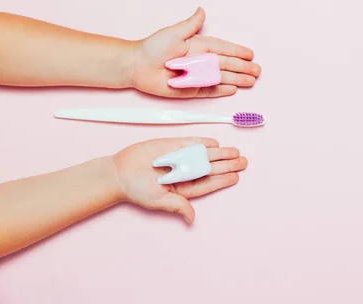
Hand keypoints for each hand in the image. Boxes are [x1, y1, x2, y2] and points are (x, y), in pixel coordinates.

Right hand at [112, 137, 245, 222]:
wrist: (119, 171)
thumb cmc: (136, 189)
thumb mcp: (158, 201)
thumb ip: (177, 206)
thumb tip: (192, 219)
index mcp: (185, 188)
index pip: (208, 183)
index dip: (223, 180)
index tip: (236, 176)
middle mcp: (186, 172)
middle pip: (211, 168)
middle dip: (228, 165)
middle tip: (243, 161)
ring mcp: (181, 158)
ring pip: (205, 155)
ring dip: (221, 153)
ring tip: (235, 152)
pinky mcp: (173, 145)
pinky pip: (192, 143)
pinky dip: (204, 142)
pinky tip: (216, 143)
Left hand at [130, 8, 261, 97]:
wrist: (137, 66)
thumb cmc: (153, 47)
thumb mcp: (174, 32)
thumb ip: (190, 24)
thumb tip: (202, 10)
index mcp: (197, 46)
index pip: (223, 48)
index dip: (237, 51)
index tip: (250, 54)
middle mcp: (200, 61)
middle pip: (226, 64)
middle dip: (243, 67)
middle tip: (257, 71)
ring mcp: (197, 76)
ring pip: (221, 78)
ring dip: (237, 79)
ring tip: (251, 81)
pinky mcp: (191, 89)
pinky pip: (210, 90)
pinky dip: (221, 90)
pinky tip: (234, 89)